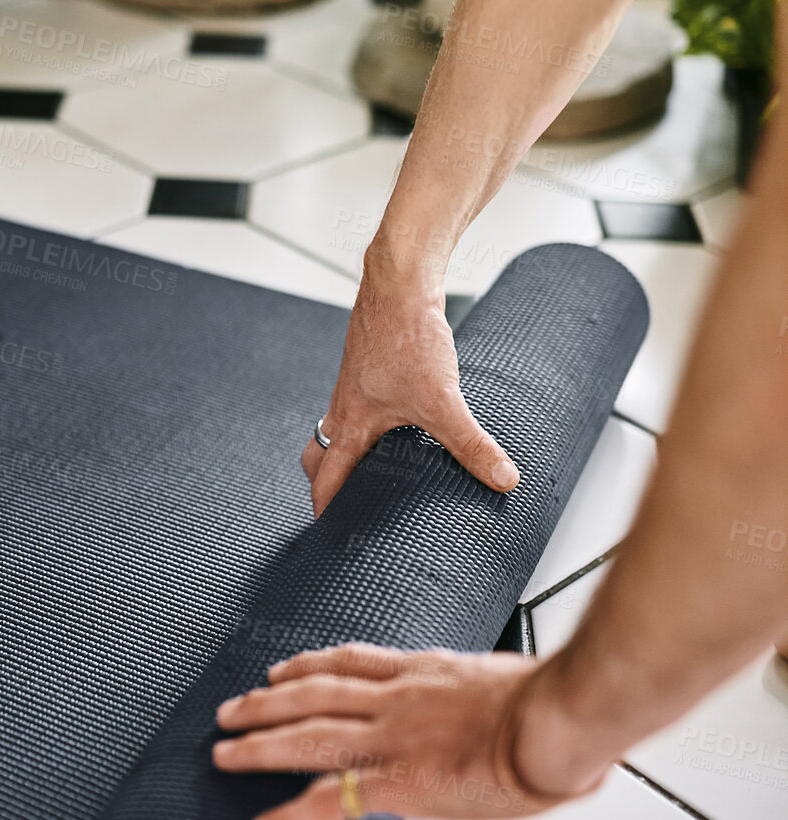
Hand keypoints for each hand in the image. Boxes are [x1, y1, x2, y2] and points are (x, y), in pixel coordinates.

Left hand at [212, 643, 606, 819]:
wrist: (558, 719)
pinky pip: (330, 799)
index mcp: (426, 672)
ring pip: (306, 734)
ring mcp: (393, 738)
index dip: (311, 665)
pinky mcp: (398, 781)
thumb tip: (508, 703)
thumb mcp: (512, 680)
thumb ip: (493, 692)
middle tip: (232, 708)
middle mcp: (398, 699)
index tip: (285, 670)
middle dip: (266, 700)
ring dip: (259, 742)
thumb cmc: (553, 705)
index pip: (353, 662)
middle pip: (313, 691)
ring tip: (225, 750)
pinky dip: (290, 814)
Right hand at [303, 242, 518, 516]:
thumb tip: (502, 478)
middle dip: (325, 482)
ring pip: (335, 429)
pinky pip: (354, 406)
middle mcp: (343, 408)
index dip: (325, 511)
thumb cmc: (405, 337)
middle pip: (318, 456)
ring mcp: (352, 387)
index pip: (325, 480)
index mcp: (350, 426)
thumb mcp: (442, 400)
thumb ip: (471, 444)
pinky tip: (399, 423)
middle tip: (344, 503)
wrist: (399, 284)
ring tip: (375, 469)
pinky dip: (365, 423)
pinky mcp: (367, 368)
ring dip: (347, 451)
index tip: (329, 535)